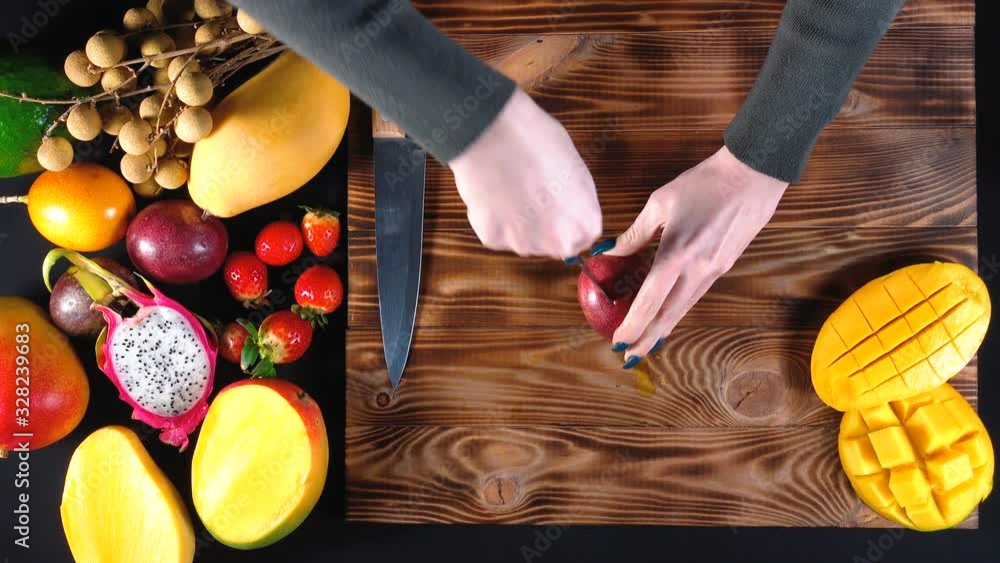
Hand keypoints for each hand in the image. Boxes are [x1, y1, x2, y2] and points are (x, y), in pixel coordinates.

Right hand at [449, 89, 601, 257]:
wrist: (495, 134)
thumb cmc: (538, 142)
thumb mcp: (575, 170)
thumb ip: (576, 201)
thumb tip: (568, 211)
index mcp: (584, 224)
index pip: (583, 236)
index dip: (568, 220)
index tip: (558, 206)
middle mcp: (557, 243)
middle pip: (552, 243)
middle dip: (544, 226)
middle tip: (532, 196)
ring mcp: (523, 244)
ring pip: (523, 240)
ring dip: (518, 223)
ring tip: (511, 191)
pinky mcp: (493, 239)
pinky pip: (497, 234)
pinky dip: (494, 219)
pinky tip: (493, 194)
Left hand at [602, 146, 788, 367]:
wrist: (753, 174)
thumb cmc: (703, 183)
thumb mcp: (660, 203)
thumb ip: (634, 234)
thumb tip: (609, 253)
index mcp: (678, 252)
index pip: (650, 299)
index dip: (633, 324)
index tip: (618, 341)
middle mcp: (698, 268)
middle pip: (669, 315)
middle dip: (647, 339)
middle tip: (629, 357)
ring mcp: (715, 270)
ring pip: (684, 308)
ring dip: (663, 328)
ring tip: (645, 342)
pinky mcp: (724, 266)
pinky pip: (695, 295)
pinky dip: (678, 309)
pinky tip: (667, 314)